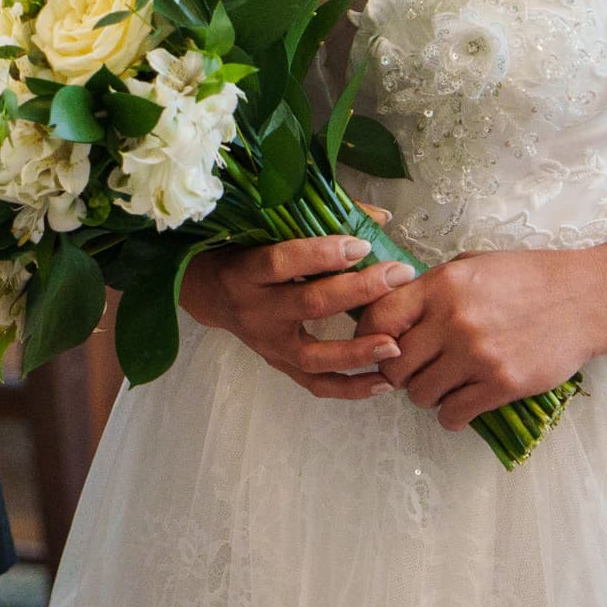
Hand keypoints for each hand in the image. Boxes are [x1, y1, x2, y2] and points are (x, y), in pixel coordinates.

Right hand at [177, 237, 417, 399]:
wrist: (208, 295)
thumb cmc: (242, 253)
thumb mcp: (264, 231)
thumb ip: (317, 220)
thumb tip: (380, 218)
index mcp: (246, 272)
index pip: (282, 262)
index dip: (322, 254)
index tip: (362, 244)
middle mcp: (255, 311)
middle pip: (309, 304)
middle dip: (358, 290)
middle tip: (399, 277)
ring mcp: (267, 345)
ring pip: (314, 356)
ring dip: (357, 351)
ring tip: (395, 343)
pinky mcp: (279, 366)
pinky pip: (316, 385)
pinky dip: (350, 388)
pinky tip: (383, 382)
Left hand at [350, 248, 606, 431]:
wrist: (587, 299)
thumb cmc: (530, 277)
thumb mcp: (472, 265)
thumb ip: (432, 287)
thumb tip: (393, 309)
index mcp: (441, 285)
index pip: (379, 317)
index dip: (369, 336)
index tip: (379, 345)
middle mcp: (453, 320)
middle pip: (394, 363)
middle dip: (397, 372)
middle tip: (413, 370)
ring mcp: (477, 355)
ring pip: (420, 394)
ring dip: (425, 394)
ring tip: (442, 385)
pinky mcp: (502, 384)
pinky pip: (454, 414)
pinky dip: (451, 415)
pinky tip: (460, 405)